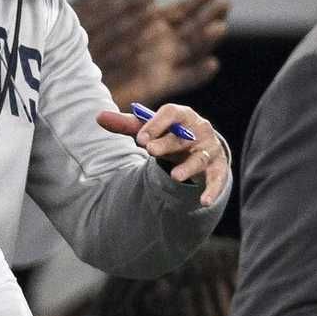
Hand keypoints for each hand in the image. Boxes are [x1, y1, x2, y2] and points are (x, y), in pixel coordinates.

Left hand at [73, 0, 229, 106]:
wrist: (85, 75)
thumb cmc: (95, 44)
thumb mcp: (100, 13)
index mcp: (155, 25)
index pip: (183, 10)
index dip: (199, 0)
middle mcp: (164, 43)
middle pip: (195, 28)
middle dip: (211, 15)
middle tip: (226, 1)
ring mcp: (164, 63)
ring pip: (192, 50)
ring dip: (207, 40)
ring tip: (219, 27)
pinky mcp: (160, 83)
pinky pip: (184, 80)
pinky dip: (199, 73)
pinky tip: (212, 64)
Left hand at [95, 101, 230, 205]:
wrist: (198, 146)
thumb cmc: (169, 134)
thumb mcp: (149, 129)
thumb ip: (126, 124)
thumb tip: (98, 116)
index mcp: (181, 115)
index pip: (170, 113)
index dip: (155, 124)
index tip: (139, 138)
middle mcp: (199, 129)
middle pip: (182, 137)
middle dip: (166, 143)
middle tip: (149, 149)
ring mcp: (210, 149)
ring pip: (199, 158)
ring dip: (188, 167)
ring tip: (175, 177)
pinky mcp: (218, 167)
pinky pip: (217, 179)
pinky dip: (212, 190)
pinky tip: (204, 202)